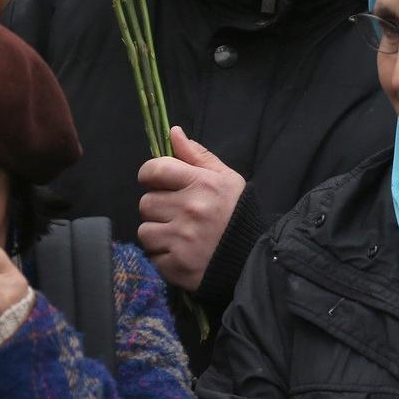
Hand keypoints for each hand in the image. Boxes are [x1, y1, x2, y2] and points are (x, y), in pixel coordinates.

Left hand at [136, 126, 245, 291]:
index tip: (156, 183)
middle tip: (175, 214)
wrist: (253, 259)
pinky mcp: (176, 266)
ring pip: (145, 231)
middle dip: (157, 208)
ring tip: (177, 235)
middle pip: (146, 203)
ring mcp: (182, 240)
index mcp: (201, 184)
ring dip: (157, 233)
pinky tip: (180, 253)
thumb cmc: (238, 214)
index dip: (149, 175)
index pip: (154, 170)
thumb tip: (173, 133)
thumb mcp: (226, 180)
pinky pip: (152, 256)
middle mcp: (189, 210)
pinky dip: (162, 256)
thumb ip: (198, 156)